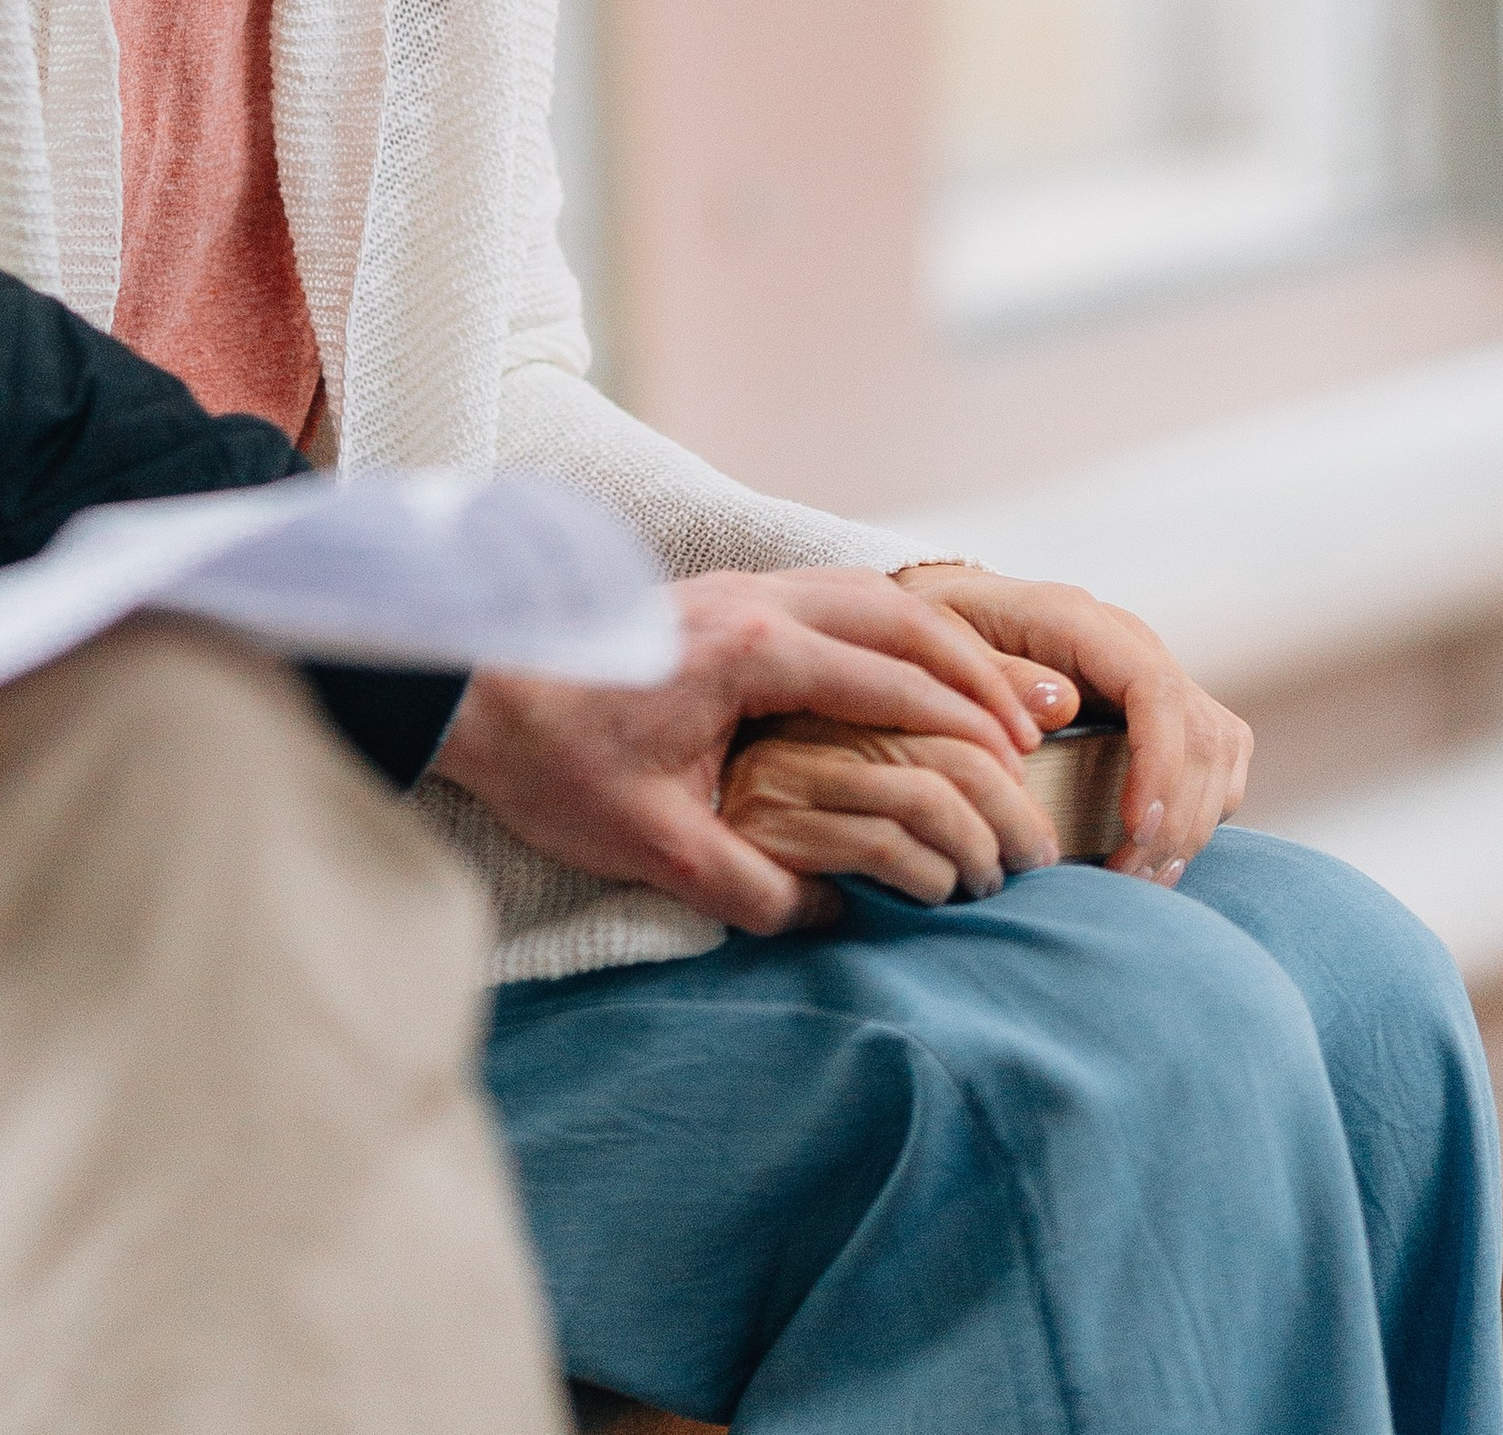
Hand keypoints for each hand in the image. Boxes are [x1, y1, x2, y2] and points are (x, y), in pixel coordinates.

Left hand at [431, 565, 1059, 935]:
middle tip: (1037, 715)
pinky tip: (905, 670)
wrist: (465, 685)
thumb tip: (836, 914)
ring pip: (864, 594)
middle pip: (895, 615)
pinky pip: (829, 598)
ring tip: (992, 691)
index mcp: (750, 650)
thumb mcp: (652, 845)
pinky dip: (886, 629)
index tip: (1022, 755)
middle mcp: (753, 600)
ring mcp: (734, 589)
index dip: (961, 719)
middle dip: (972, 668)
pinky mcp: (717, 599)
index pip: (886, 677)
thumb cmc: (551, 763)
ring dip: (933, 640)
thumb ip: (752, 887)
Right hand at [721, 708, 1064, 902]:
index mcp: (833, 678)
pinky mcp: (771, 827)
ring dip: (978, 850)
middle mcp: (806, 714)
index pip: (946, 693)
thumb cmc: (785, 806)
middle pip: (950, 745)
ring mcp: (786, 770)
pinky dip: (928, 877)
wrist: (659, 840)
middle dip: (1012, 807)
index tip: (1035, 793)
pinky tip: (935, 895)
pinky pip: (884, 846)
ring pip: (927, 797)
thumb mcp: (866, 752)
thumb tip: (1055, 700)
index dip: (1005, 742)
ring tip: (988, 881)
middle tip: (1039, 854)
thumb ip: (941, 726)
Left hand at [892, 564, 1250, 878]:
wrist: (941, 614)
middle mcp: (1129, 642)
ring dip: (1195, 822)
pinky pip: (1212, 758)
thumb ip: (993, 674)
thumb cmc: (932, 636)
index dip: (1159, 764)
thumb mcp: (936, 645)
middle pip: (1200, 730)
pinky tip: (1156, 858)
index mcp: (1078, 620)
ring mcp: (1151, 672)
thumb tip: (1061, 706)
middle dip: (1178, 815)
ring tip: (1141, 878)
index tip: (1137, 829)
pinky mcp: (1160, 708)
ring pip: (1219, 749)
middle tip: (1129, 878)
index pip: (1153, 688)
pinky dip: (1200, 812)